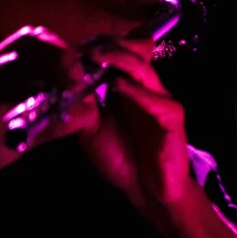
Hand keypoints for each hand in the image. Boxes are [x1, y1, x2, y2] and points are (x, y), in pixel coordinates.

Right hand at [0, 27, 89, 178]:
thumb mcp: (24, 133)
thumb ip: (54, 123)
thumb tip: (89, 114)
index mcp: (1, 70)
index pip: (36, 39)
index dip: (65, 50)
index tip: (85, 72)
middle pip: (28, 39)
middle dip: (60, 52)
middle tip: (80, 77)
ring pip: (13, 58)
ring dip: (46, 68)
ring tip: (69, 84)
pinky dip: (18, 89)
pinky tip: (39, 95)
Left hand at [76, 40, 198, 226]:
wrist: (147, 191)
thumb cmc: (123, 160)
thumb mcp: (92, 129)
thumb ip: (83, 106)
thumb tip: (64, 82)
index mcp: (128, 88)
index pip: (119, 54)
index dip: (98, 46)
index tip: (74, 47)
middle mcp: (146, 89)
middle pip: (134, 53)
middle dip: (109, 46)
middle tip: (84, 46)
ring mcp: (161, 101)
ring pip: (143, 69)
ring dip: (119, 59)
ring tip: (96, 55)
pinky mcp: (173, 119)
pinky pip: (156, 100)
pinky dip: (136, 91)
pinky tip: (117, 85)